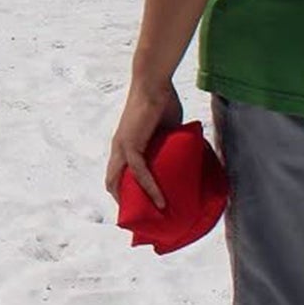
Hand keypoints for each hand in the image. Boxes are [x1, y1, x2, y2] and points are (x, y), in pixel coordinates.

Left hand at [105, 78, 183, 209]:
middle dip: (125, 203)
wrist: (155, 84)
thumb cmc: (162, 103)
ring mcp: (122, 147)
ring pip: (119, 183)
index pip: (116, 175)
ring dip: (135, 202)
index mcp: (124, 146)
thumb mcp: (168, 132)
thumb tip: (191, 158)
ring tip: (151, 218)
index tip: (141, 208)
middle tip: (145, 220)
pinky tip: (160, 201)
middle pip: (112, 184)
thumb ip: (172, 146)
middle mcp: (118, 149)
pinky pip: (139, 173)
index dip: (124, 192)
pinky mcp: (130, 145)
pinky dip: (150, 189)